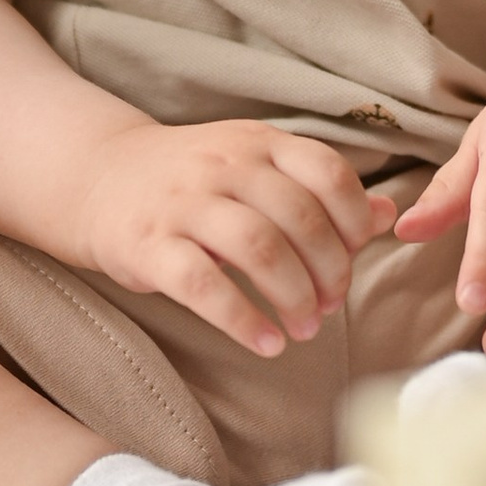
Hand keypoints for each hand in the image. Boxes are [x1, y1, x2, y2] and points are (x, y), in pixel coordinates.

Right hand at [74, 120, 388, 358]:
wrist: (98, 177)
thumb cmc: (194, 182)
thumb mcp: (256, 169)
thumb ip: (319, 191)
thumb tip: (386, 217)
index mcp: (259, 142)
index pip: (328, 172)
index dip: (353, 221)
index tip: (353, 257)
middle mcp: (225, 164)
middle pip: (299, 216)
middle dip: (328, 271)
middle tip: (330, 306)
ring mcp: (184, 203)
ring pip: (257, 247)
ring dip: (293, 297)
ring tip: (304, 328)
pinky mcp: (149, 245)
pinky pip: (203, 285)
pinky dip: (243, 320)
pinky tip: (266, 343)